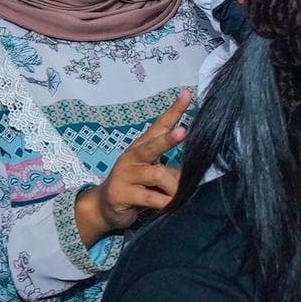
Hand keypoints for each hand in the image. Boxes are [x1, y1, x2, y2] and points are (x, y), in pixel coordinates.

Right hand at [77, 91, 190, 247]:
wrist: (104, 206)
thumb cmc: (135, 186)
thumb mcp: (152, 172)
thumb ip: (170, 168)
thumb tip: (195, 170)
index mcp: (142, 147)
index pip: (159, 125)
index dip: (174, 111)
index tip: (187, 95)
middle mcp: (133, 157)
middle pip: (153, 145)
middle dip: (169, 139)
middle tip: (184, 132)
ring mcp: (125, 174)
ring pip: (157, 175)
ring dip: (175, 187)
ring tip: (182, 195)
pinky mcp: (121, 194)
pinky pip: (151, 198)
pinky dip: (165, 202)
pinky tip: (172, 206)